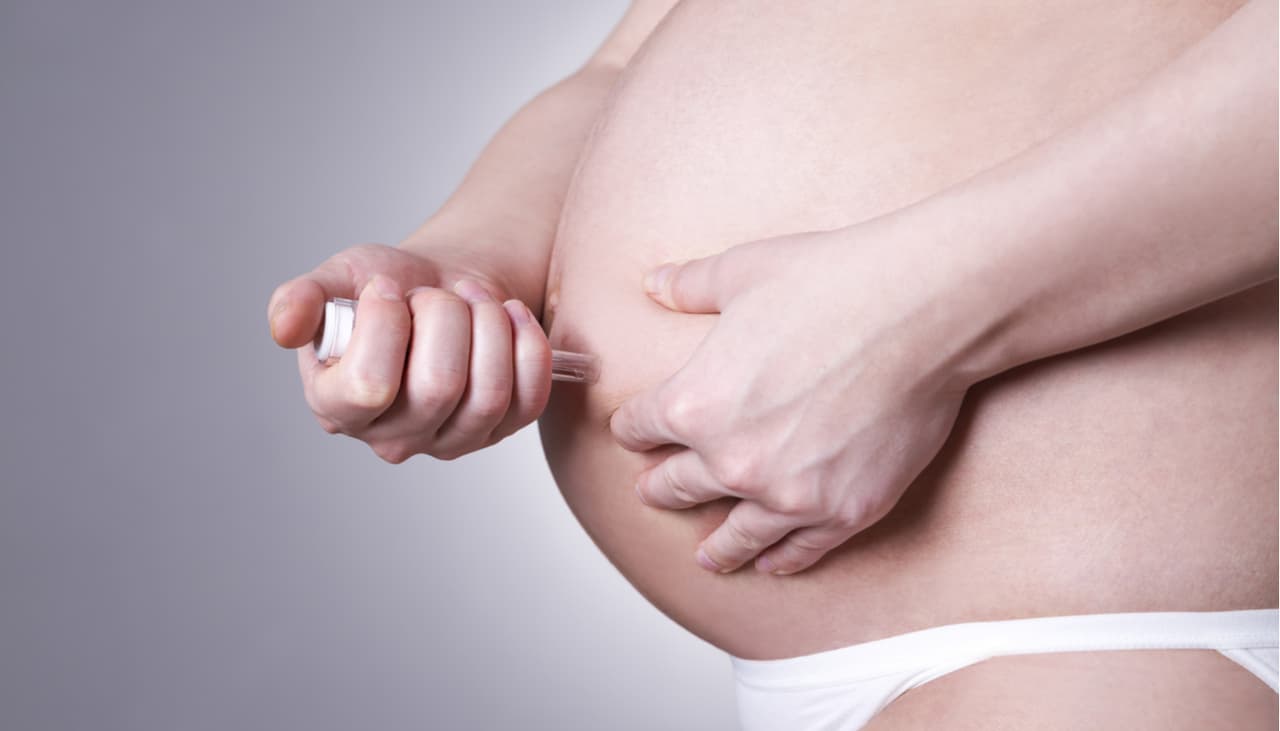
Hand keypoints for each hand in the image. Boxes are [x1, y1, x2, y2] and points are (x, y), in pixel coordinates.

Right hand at [268, 243, 551, 461]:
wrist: (444, 286)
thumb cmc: (389, 286)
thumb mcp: (339, 279)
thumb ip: (303, 299)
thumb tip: (284, 327)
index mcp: (338, 405)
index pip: (369, 384)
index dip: (386, 324)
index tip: (388, 288)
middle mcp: (392, 437)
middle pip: (438, 387)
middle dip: (445, 316)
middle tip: (435, 293)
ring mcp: (449, 442)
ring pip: (489, 395)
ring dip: (489, 327)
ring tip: (473, 300)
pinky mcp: (499, 432)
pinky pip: (529, 399)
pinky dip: (528, 346)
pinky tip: (511, 315)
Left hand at [609, 221, 970, 574]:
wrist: (923, 311)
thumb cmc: (832, 281)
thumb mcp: (742, 272)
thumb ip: (689, 286)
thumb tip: (654, 282)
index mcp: (694, 402)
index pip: (640, 428)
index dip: (634, 427)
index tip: (636, 431)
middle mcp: (732, 460)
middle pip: (676, 485)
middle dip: (660, 487)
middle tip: (655, 492)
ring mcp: (789, 494)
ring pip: (735, 537)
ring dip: (716, 547)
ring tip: (708, 557)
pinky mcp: (845, 511)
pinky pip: (800, 551)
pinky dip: (782, 559)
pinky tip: (772, 563)